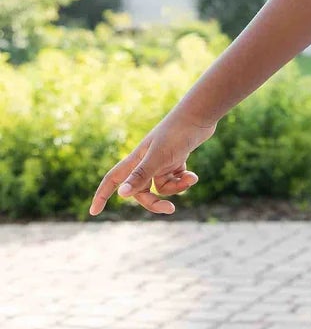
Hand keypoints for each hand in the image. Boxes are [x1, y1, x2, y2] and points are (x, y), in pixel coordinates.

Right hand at [89, 110, 216, 216]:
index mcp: (135, 159)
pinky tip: (193, 175)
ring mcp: (160, 161)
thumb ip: (141, 175)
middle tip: (170, 209)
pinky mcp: (174, 160)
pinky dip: (184, 180)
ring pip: (161, 187)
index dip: (102, 195)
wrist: (199, 116)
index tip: (93, 212)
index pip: (112, 179)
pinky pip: (174, 180)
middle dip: (154, 202)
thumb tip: (122, 195)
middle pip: (141, 191)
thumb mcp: (158, 157)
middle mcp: (145, 161)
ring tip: (190, 178)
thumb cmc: (176, 134)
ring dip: (176, 188)